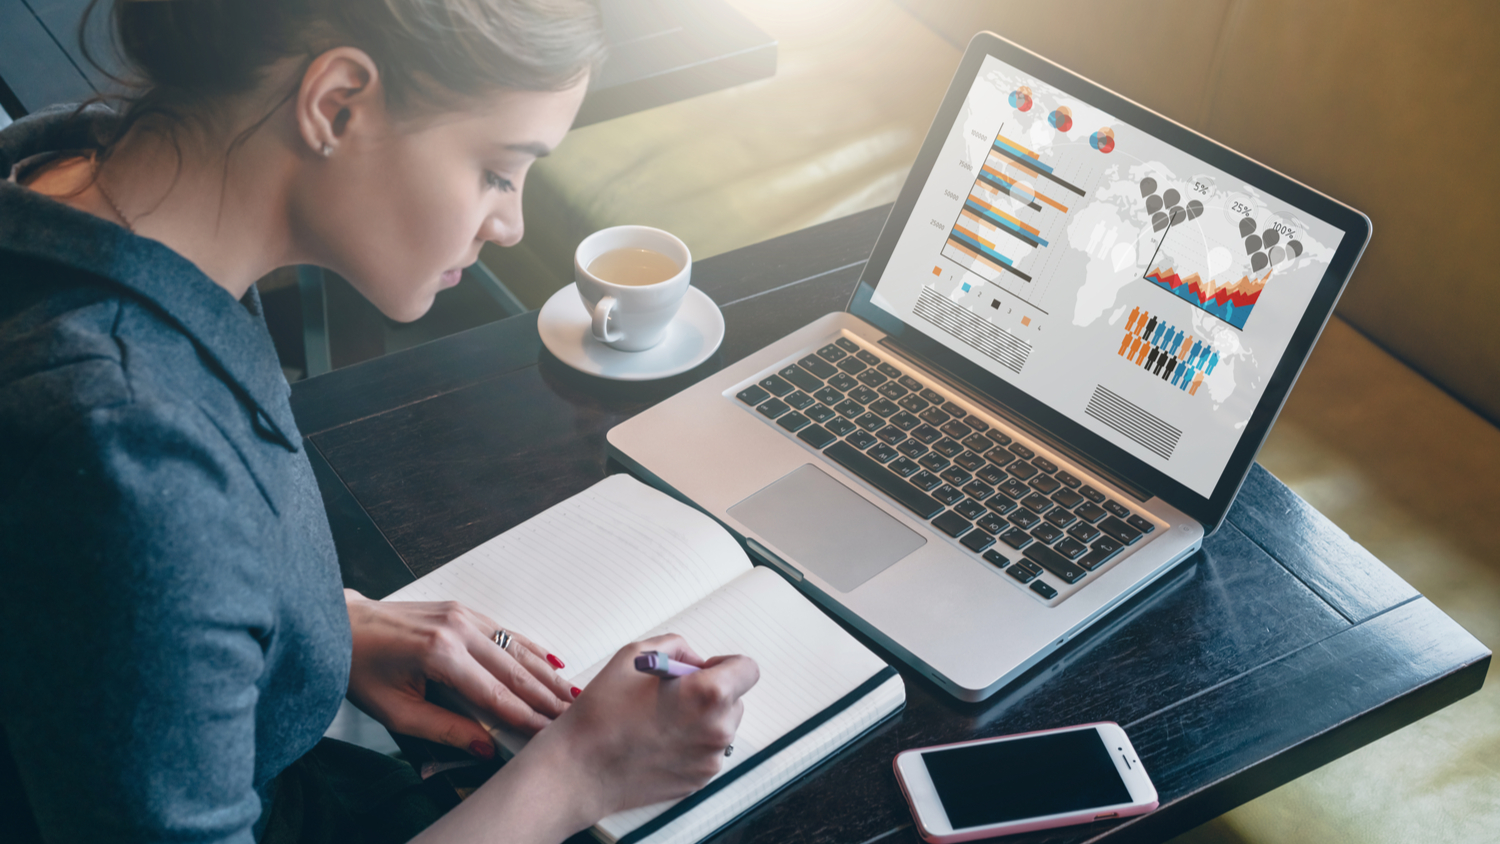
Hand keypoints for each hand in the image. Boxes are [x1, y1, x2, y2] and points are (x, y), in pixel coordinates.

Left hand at [343, 590, 575, 757]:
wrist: (341, 625)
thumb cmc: (361, 667)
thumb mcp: (395, 711)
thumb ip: (443, 729)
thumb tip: (483, 747)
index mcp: (439, 654)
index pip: (494, 693)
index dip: (525, 716)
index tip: (547, 733)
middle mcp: (457, 628)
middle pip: (514, 669)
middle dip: (546, 695)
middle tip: (572, 714)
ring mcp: (462, 614)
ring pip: (516, 648)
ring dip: (545, 673)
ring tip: (570, 693)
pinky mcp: (463, 610)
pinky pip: (505, 632)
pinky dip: (531, 649)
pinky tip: (550, 662)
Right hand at [524, 634, 759, 820]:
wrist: (580, 769)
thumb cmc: (602, 712)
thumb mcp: (634, 655)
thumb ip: (676, 647)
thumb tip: (695, 661)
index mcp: (708, 693)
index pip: (747, 669)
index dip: (725, 664)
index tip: (703, 669)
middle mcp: (718, 728)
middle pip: (735, 699)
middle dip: (711, 692)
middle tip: (672, 695)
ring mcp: (710, 759)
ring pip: (721, 726)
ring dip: (702, 718)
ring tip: (660, 720)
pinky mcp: (699, 780)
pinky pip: (706, 751)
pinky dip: (691, 742)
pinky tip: (658, 741)